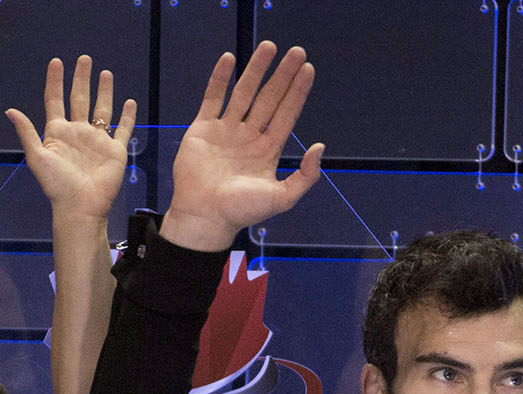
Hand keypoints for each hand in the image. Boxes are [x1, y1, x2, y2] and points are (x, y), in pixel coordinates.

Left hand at [7, 55, 136, 220]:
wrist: (80, 206)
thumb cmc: (57, 186)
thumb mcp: (37, 157)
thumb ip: (27, 132)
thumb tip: (10, 110)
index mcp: (57, 132)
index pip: (55, 100)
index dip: (55, 81)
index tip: (56, 62)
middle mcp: (78, 133)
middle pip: (80, 98)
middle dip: (81, 78)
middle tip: (84, 59)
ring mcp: (97, 141)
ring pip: (102, 109)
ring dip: (104, 91)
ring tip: (105, 73)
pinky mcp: (115, 151)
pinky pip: (123, 129)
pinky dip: (127, 116)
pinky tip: (129, 102)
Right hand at [162, 42, 324, 251]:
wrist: (204, 216)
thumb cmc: (241, 212)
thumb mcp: (282, 198)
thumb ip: (306, 176)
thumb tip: (320, 147)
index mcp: (268, 151)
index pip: (287, 114)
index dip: (298, 92)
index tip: (308, 69)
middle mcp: (249, 137)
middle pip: (269, 98)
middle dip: (283, 75)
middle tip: (297, 52)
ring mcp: (226, 131)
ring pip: (244, 93)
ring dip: (256, 70)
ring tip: (269, 47)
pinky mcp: (203, 128)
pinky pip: (212, 98)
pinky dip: (220, 79)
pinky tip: (230, 59)